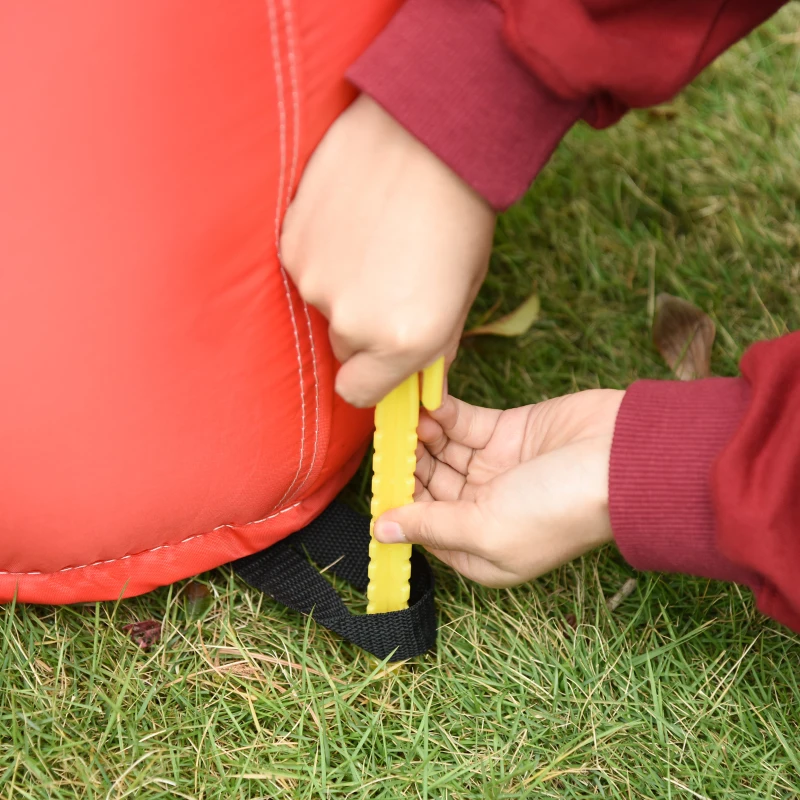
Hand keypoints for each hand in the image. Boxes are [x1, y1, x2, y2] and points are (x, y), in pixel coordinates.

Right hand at [280, 94, 495, 407]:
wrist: (430, 130)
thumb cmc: (461, 212)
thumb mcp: (464, 289)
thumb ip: (435, 344)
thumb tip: (419, 381)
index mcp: (405, 341)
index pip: (359, 393)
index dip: (371, 377)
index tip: (380, 358)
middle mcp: (354, 322)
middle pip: (342, 347)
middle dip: (361, 326)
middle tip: (388, 278)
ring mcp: (316, 282)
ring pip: (322, 303)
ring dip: (341, 284)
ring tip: (372, 237)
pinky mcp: (292, 244)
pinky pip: (304, 267)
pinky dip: (323, 251)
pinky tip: (349, 218)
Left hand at [374, 390, 624, 586]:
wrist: (623, 458)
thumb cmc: (559, 508)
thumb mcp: (487, 528)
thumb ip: (431, 526)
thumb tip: (381, 532)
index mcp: (479, 548)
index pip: (423, 526)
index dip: (399, 503)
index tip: (379, 476)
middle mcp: (483, 511)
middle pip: (428, 485)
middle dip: (406, 463)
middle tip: (386, 436)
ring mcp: (493, 469)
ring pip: (440, 451)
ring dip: (420, 434)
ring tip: (402, 414)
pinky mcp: (504, 432)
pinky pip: (461, 423)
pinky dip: (441, 412)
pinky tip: (424, 400)